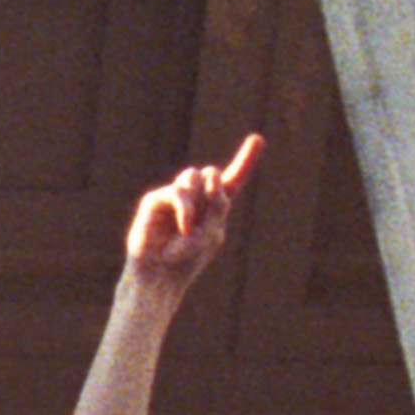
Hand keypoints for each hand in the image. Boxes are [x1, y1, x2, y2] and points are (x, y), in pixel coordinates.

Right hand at [115, 136, 261, 299]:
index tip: (258, 138)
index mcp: (215, 208)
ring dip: (197, 201)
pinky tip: (185, 227)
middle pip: (211, 173)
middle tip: (205, 218)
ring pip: (194, 176)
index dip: (246, 160)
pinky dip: (186, 209)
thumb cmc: (188, 259)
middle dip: (213, 191)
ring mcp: (175, 198)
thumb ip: (219, 202)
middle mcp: (196, 198)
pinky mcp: (156, 200)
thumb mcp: (214, 231)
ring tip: (189, 228)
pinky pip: (178, 191)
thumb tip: (210, 173)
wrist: (160, 276)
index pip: (233, 179)